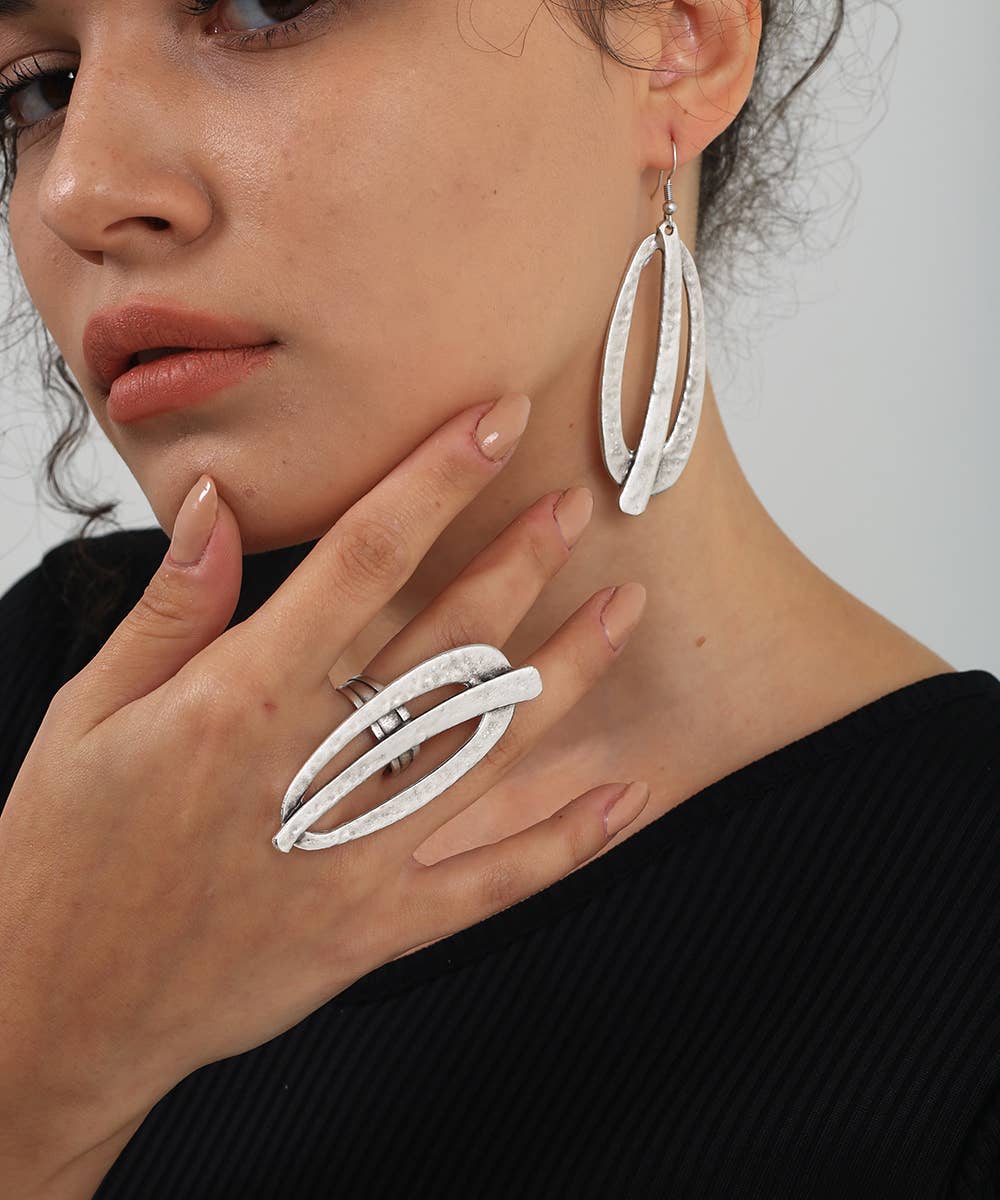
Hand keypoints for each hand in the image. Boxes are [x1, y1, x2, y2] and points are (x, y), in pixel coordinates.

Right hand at [0, 392, 648, 1188]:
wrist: (62, 1007)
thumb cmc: (65, 853)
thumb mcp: (90, 711)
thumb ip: (173, 604)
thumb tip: (221, 501)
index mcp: (239, 702)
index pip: (359, 563)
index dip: (433, 482)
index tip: (487, 424)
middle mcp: (311, 771)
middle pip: (445, 645)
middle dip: (518, 562)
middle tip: (576, 505)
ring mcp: (354, 856)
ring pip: (489, 747)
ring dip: (565, 673)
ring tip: (622, 611)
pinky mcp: (375, 929)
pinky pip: (489, 883)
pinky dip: (562, 843)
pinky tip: (623, 797)